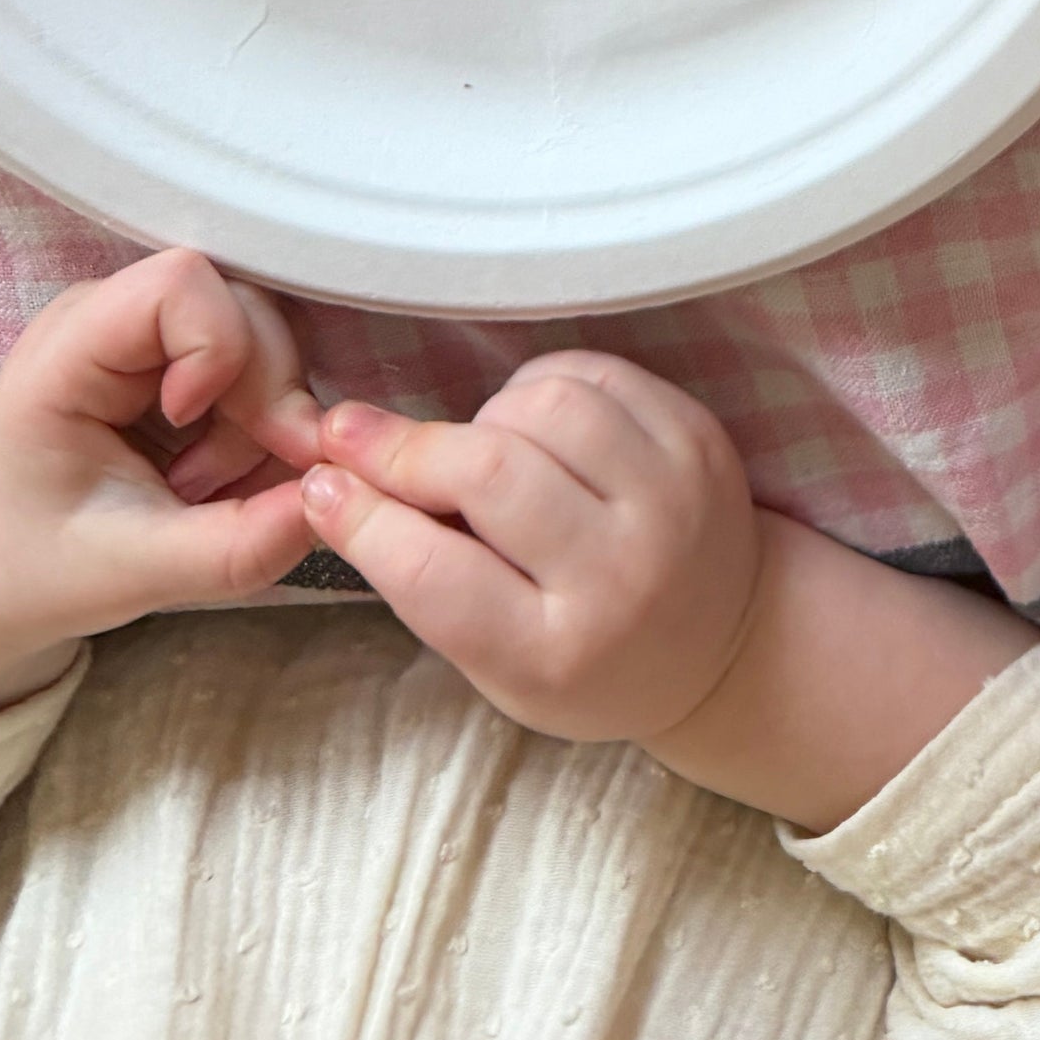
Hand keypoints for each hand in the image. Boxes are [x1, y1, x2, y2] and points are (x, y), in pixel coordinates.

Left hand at [0, 251, 325, 712]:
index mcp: (68, 350)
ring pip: (263, 337)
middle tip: (230, 487)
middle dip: (262, 400)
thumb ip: (234, 549)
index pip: (180, 282)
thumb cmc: (33, 569)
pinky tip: (213, 482)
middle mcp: (111, 319)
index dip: (218, 344)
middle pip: (241, 307)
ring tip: (203, 492)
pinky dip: (257, 429)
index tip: (195, 424)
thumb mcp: (129, 574)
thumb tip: (327, 509)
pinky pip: (256, 366)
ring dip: (261, 422)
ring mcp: (148, 334)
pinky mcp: (176, 357)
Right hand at [301, 353, 760, 748]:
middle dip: (405, 448)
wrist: (722, 640)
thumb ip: (428, 583)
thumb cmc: (585, 662)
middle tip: (353, 436)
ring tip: (470, 449)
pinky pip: (596, 374)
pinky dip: (541, 385)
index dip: (362, 521)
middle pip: (490, 474)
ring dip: (482, 417)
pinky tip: (527, 421)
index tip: (317, 484)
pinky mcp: (696, 438)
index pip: (436, 576)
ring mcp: (670, 497)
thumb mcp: (497, 664)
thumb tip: (338, 482)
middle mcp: (621, 573)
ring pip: (545, 406)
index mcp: (555, 651)